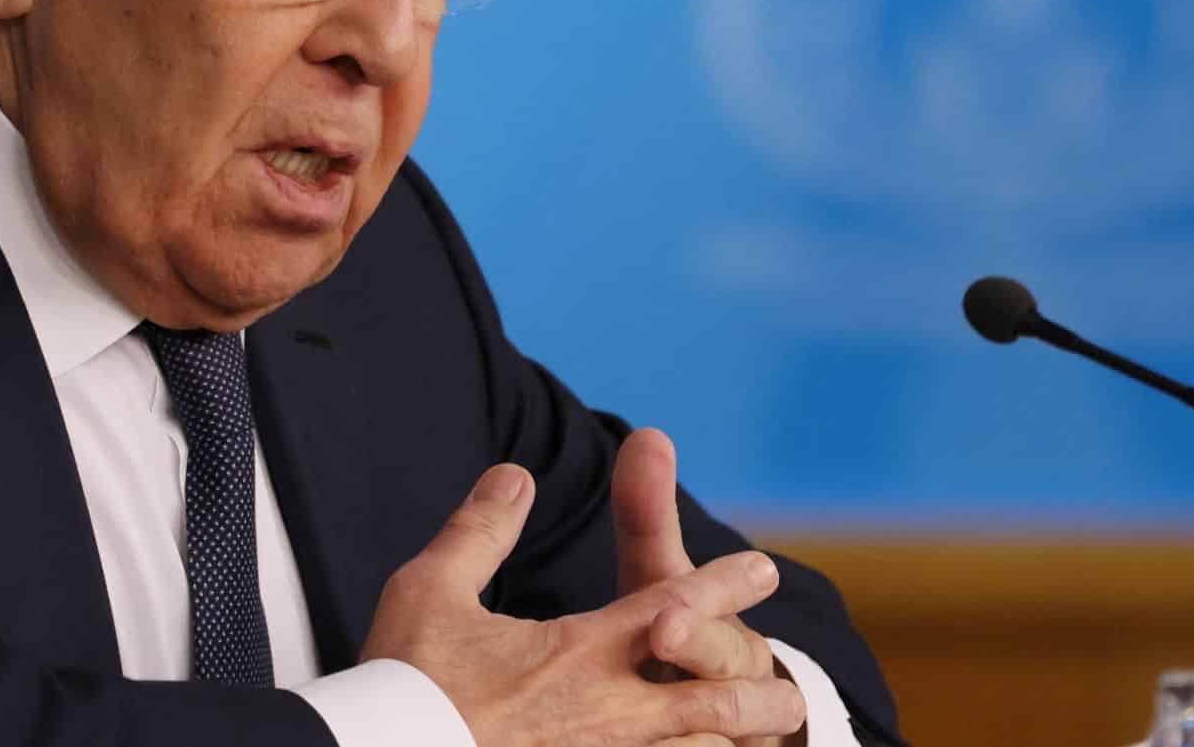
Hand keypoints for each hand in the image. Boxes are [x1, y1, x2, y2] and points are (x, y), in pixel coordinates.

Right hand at [360, 463, 804, 746]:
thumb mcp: (430, 590)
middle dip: (756, 692)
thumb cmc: (402, 686)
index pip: (674, 608)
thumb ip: (480, 530)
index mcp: (578, 654)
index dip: (724, 586)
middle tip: (791, 688)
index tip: (761, 571)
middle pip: (711, 703)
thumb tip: (515, 473)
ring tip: (756, 743)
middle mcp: (603, 715)